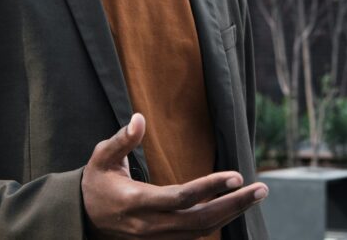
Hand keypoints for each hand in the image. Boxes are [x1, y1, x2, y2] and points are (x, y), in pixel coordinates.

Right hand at [82, 113, 267, 238]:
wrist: (83, 219)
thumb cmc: (96, 183)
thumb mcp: (101, 157)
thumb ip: (121, 140)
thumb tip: (139, 118)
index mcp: (136, 202)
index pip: (181, 198)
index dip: (210, 188)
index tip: (236, 175)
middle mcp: (150, 225)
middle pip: (200, 220)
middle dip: (234, 205)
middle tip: (262, 188)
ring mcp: (157, 237)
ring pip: (202, 230)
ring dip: (232, 213)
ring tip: (256, 194)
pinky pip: (196, 234)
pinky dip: (218, 221)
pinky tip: (236, 206)